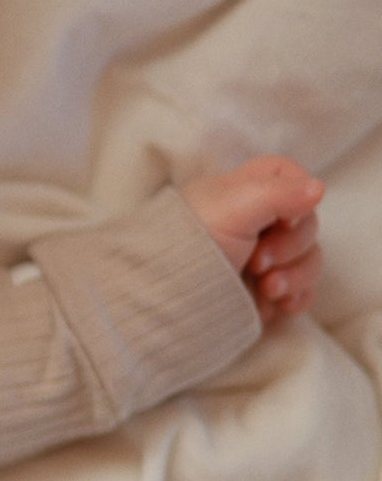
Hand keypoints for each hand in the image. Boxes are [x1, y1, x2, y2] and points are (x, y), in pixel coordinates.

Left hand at [178, 156, 324, 326]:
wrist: (163, 297)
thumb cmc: (191, 244)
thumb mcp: (232, 208)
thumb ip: (278, 193)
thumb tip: (318, 188)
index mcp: (241, 193)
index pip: (286, 174)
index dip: (297, 192)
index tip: (283, 216)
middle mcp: (254, 222)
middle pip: (306, 223)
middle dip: (291, 246)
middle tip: (257, 262)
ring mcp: (261, 259)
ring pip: (309, 259)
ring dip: (296, 276)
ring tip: (267, 289)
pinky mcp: (263, 291)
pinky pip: (302, 290)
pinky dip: (296, 297)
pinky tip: (279, 305)